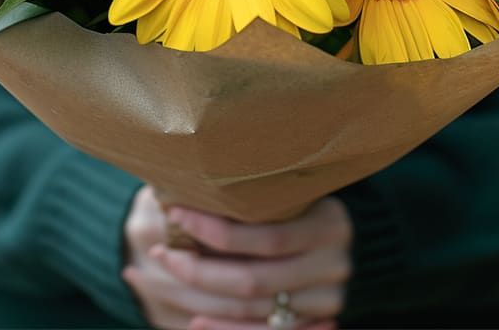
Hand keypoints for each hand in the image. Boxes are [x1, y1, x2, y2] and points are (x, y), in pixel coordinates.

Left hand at [122, 185, 351, 329]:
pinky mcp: (315, 323)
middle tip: (163, 252)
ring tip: (171, 276)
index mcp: (330, 224)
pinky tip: (195, 319)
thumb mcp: (290, 191)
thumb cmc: (299, 203)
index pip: (266, 236)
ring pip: (254, 310)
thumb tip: (187, 183)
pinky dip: (226, 329)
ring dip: (204, 299)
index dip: (216, 230)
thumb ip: (255, 194)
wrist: (332, 241)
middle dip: (201, 269)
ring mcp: (327, 301)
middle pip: (255, 279)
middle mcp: (335, 266)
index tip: (176, 213)